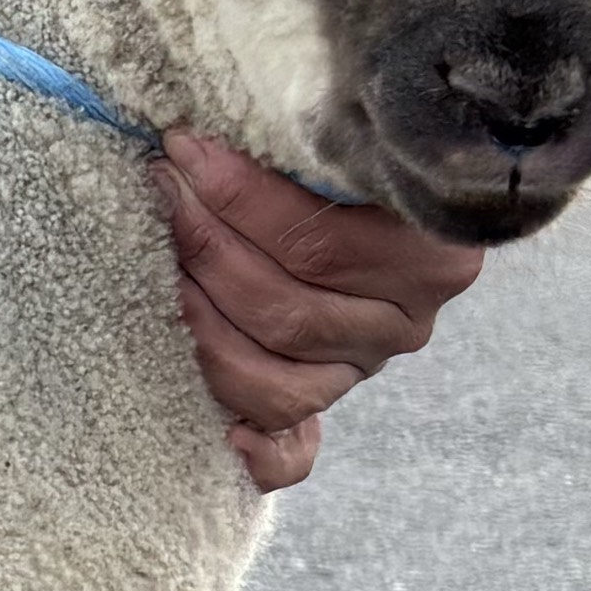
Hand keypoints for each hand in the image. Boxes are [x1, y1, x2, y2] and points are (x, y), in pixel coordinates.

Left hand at [151, 132, 483, 495]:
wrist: (376, 204)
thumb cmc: (343, 157)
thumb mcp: (349, 138)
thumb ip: (313, 142)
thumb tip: (215, 135)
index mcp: (433, 259)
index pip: (317, 244)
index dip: (239, 200)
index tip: (181, 151)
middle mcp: (405, 326)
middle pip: (283, 310)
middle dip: (205, 249)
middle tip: (158, 193)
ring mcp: (361, 373)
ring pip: (270, 381)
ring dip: (197, 323)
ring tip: (158, 264)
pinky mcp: (323, 411)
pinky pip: (288, 455)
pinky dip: (250, 450)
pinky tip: (216, 429)